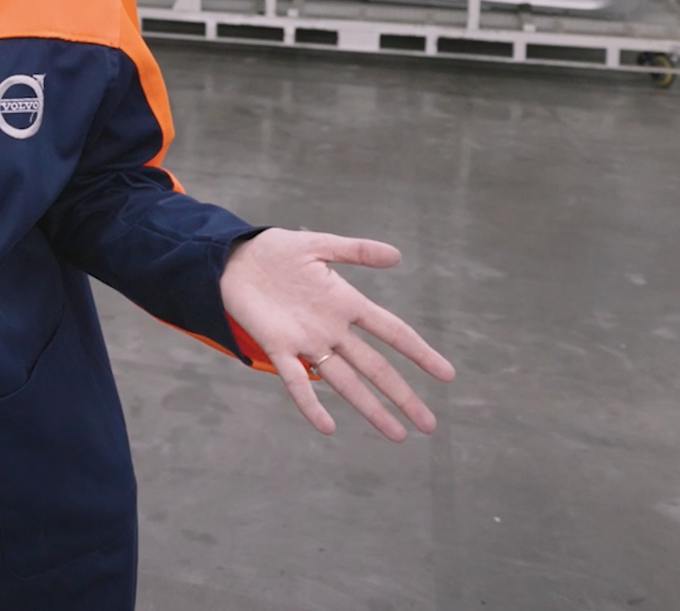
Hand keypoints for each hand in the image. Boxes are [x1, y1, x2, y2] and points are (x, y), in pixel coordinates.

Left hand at [220, 228, 454, 441]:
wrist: (232, 259)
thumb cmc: (276, 252)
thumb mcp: (318, 244)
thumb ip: (356, 251)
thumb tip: (397, 255)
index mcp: (345, 303)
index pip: (392, 332)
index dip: (419, 352)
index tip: (447, 374)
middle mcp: (331, 329)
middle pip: (376, 367)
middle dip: (403, 395)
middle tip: (429, 424)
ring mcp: (306, 341)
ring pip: (345, 381)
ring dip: (370, 408)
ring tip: (396, 434)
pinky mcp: (277, 347)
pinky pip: (297, 381)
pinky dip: (311, 404)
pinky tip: (328, 426)